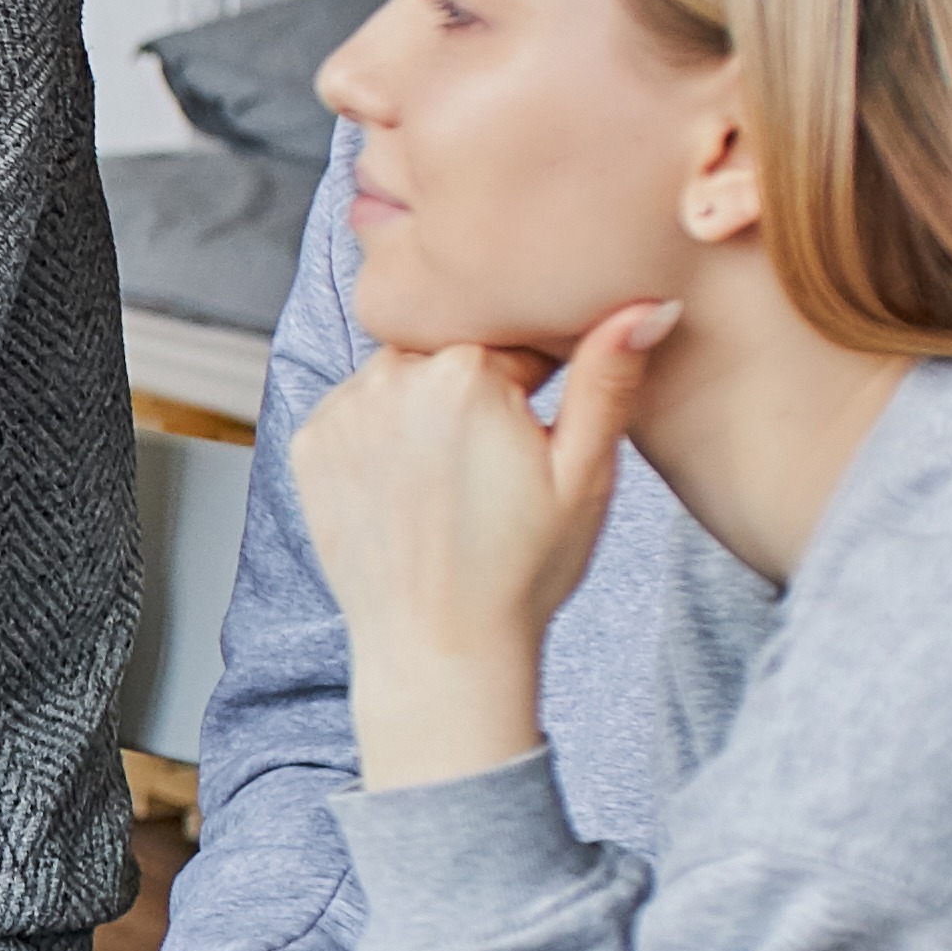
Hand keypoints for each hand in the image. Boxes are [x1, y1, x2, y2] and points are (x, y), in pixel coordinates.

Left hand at [285, 303, 666, 785]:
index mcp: (465, 369)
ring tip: (449, 482)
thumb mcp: (585, 471)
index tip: (532, 439)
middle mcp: (390, 375)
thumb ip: (609, 376)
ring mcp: (340, 410)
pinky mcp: (305, 445)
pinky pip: (353, 414)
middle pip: (448, 354)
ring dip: (423, 409)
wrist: (438, 646)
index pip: (512, 340)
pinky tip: (407, 490)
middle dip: (475, 393)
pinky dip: (378, 437)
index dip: (534, 388)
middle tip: (490, 467)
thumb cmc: (522, 568)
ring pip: (398, 380)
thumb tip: (646, 304)